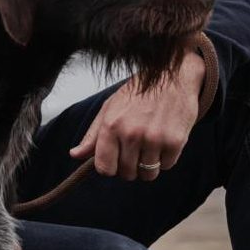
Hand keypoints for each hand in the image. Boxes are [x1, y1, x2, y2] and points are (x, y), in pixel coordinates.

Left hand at [69, 55, 204, 181]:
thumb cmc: (139, 91)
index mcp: (111, 126)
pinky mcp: (175, 142)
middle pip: (127, 173)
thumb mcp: (110, 108)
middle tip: (136, 149)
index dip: (111, 167)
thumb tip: (75, 154)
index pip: (104, 168)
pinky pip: (167, 166)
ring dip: (149, 165)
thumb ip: (93, 135)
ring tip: (150, 145)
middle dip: (131, 166)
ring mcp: (154, 139)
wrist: (173, 75)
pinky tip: (164, 140)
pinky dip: (166, 158)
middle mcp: (131, 134)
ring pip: (148, 174)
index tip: (116, 160)